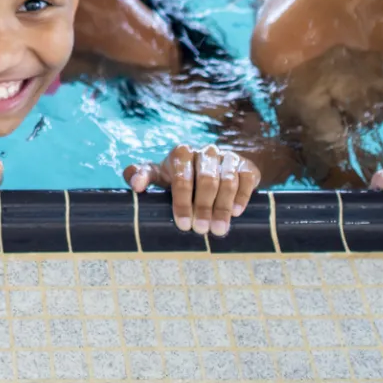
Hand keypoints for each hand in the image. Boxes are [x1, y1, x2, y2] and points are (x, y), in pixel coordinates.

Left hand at [124, 143, 260, 236]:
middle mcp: (205, 151)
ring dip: (222, 206)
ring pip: (227, 180)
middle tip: (201, 230)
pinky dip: (242, 196)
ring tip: (218, 229)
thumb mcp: (160, 175)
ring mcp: (227, 157)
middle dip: (203, 207)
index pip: (181, 176)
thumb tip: (135, 185)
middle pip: (206, 179)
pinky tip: (236, 212)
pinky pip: (246, 178)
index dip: (182, 202)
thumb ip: (142, 174)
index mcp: (181, 153)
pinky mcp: (246, 165)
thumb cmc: (181, 176)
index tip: (183, 225)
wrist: (215, 169)